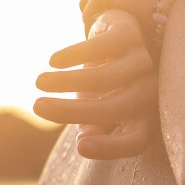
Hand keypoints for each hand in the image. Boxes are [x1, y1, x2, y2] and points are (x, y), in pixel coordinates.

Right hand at [35, 11, 158, 159]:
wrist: (119, 37)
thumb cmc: (106, 86)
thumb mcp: (98, 109)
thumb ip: (93, 128)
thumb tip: (85, 142)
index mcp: (143, 117)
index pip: (136, 140)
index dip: (112, 147)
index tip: (80, 146)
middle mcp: (147, 91)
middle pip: (113, 109)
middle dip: (71, 111)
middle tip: (37, 106)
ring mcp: (140, 62)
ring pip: (104, 78)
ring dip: (67, 81)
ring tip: (39, 82)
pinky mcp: (129, 37)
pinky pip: (101, 48)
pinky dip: (74, 54)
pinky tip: (53, 61)